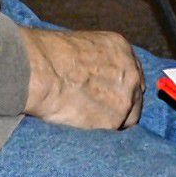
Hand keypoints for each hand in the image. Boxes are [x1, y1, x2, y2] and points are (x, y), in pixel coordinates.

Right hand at [21, 26, 146, 129]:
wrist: (40, 72)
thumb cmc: (49, 55)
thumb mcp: (80, 45)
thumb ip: (96, 61)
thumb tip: (92, 76)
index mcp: (122, 49)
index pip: (131, 73)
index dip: (119, 86)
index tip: (109, 93)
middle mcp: (131, 72)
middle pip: (135, 95)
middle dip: (121, 103)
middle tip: (101, 110)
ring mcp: (126, 97)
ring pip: (128, 117)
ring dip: (112, 120)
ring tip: (89, 120)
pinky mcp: (115, 120)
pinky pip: (113, 131)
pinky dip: (102, 131)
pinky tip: (85, 126)